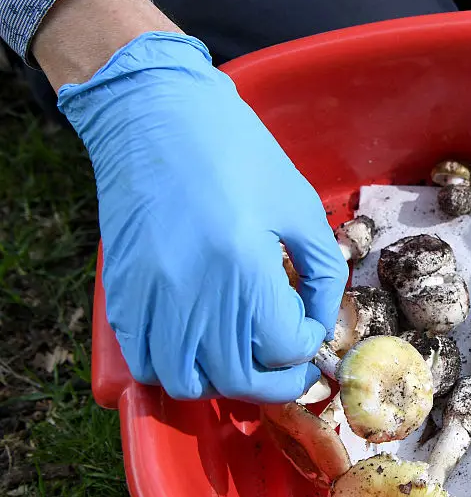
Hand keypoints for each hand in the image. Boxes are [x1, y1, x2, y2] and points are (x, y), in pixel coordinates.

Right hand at [57, 32, 347, 401]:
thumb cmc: (236, 152)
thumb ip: (323, 271)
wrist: (154, 113)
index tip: (309, 326)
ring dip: (223, 382)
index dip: (307, 345)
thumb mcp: (299, 205)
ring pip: (186, 383)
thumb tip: (322, 321)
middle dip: (276, 381)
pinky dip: (176, 369)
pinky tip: (200, 346)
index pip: (283, 347)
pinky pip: (144, 361)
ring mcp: (150, 298)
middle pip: (238, 379)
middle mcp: (192, 293)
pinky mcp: (122, 295)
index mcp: (242, 267)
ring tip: (243, 357)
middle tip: (291, 367)